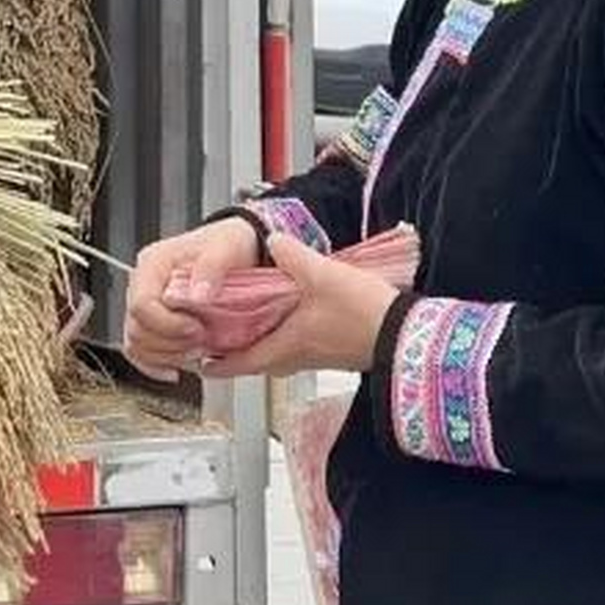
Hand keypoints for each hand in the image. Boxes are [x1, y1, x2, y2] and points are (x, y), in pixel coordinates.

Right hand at [124, 220, 260, 380]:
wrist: (239, 253)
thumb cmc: (228, 246)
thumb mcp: (226, 247)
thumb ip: (211, 267)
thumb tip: (197, 295)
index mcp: (152, 264)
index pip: (142, 304)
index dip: (168, 324)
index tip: (197, 328)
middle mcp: (143, 286)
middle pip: (137, 329)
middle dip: (171, 344)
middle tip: (202, 344)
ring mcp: (147, 307)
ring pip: (137, 344)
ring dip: (168, 356)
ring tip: (197, 352)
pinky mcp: (155, 325)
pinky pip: (141, 353)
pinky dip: (157, 365)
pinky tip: (177, 368)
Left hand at [202, 234, 400, 378]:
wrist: (405, 335)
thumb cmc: (364, 314)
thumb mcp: (322, 275)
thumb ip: (292, 256)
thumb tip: (272, 241)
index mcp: (286, 345)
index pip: (240, 362)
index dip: (216, 363)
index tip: (198, 361)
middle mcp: (298, 357)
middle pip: (257, 361)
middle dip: (235, 354)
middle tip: (216, 344)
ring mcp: (317, 357)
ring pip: (277, 355)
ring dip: (260, 345)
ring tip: (248, 328)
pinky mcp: (334, 351)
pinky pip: (298, 349)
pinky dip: (284, 338)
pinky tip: (289, 320)